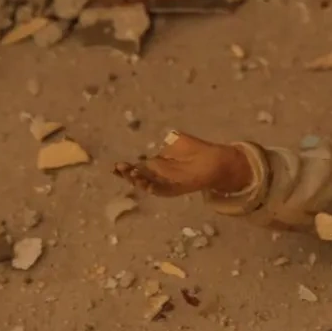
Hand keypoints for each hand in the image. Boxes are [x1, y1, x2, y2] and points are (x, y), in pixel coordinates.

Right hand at [114, 131, 252, 196]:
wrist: (216, 161)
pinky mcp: (177, 189)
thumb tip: (159, 139)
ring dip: (139, 182)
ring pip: (148, 186)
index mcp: (157, 164)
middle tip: (120, 169)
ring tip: (132, 176)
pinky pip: (163, 191)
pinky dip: (155, 189)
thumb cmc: (197, 150)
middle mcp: (159, 175)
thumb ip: (167, 141)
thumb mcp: (178, 141)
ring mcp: (167, 183)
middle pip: (139, 177)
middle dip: (128, 175)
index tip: (115, 166)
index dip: (126, 168)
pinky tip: (148, 186)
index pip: (137, 167)